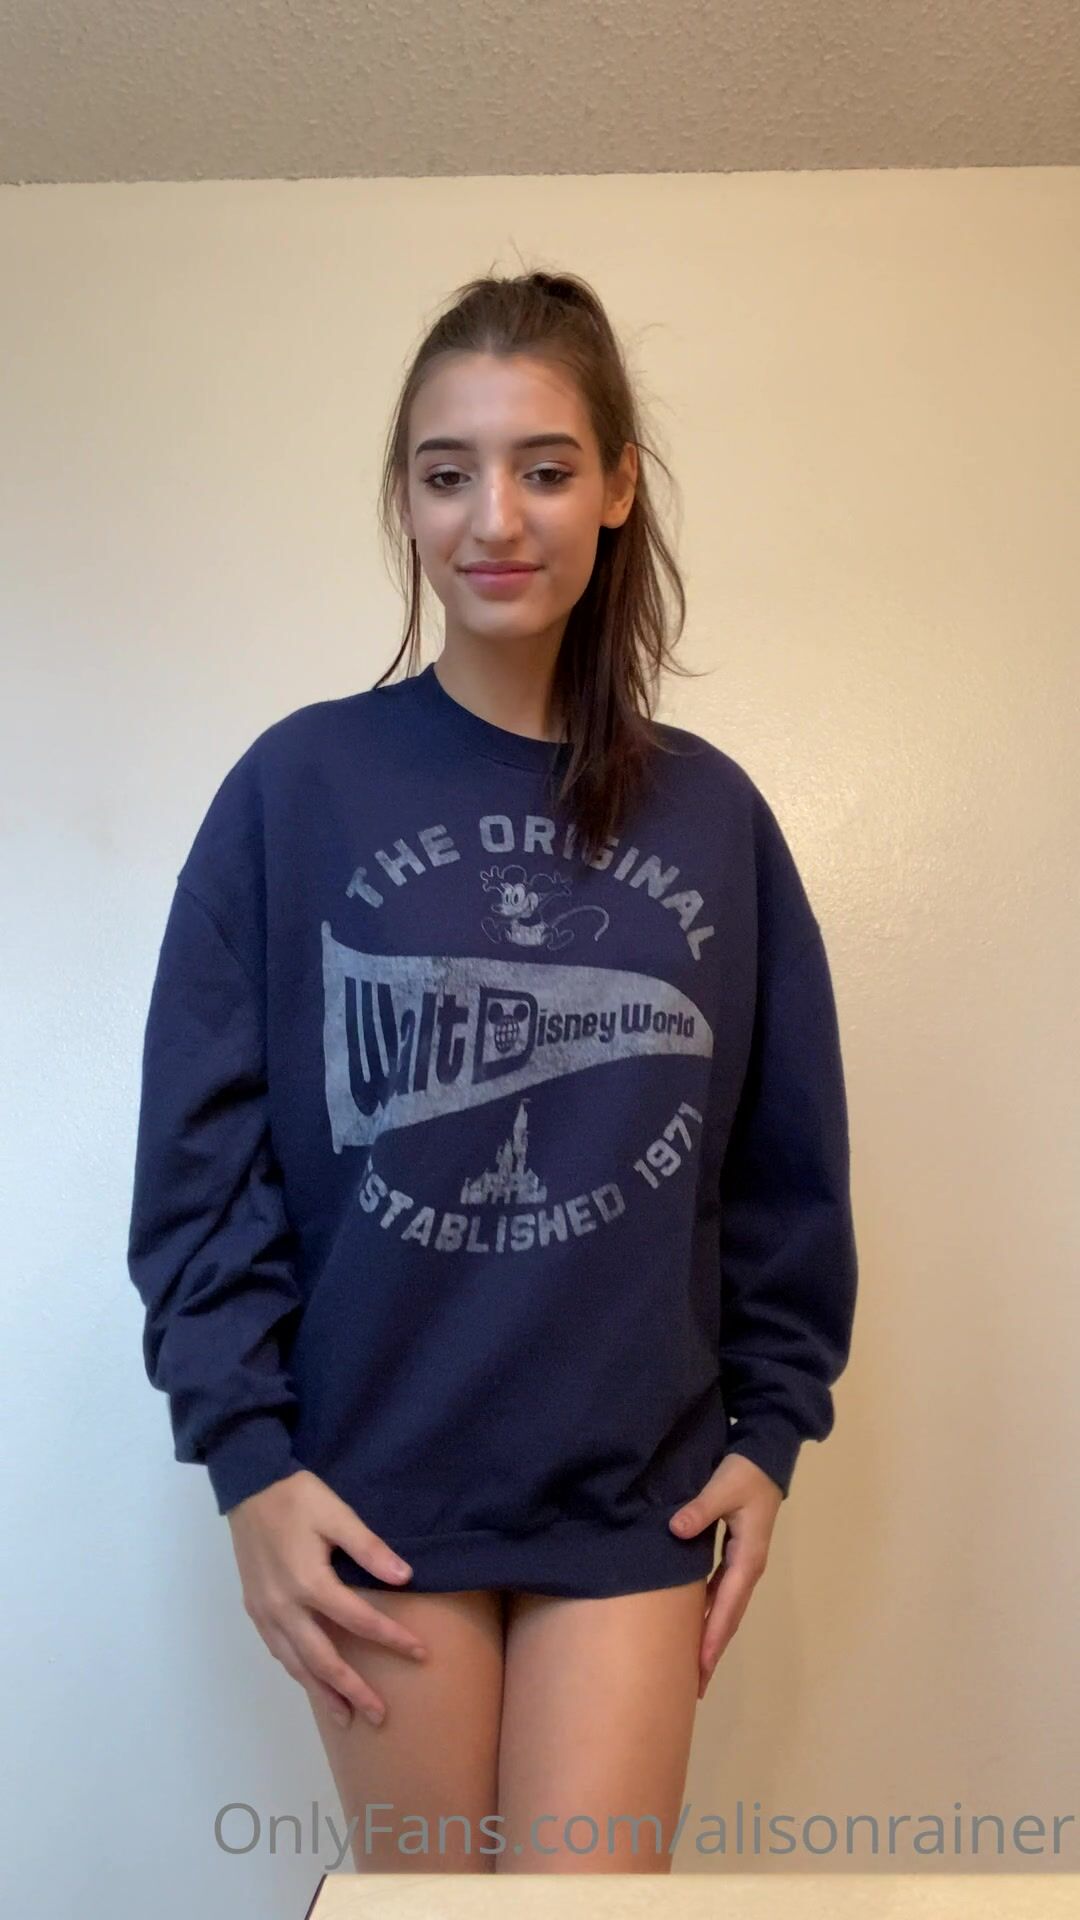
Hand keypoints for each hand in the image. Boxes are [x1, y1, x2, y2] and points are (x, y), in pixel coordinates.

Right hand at [226, 1469, 428, 1728]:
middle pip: (323, 1659)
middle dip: (353, 1690)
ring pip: (296, 1664)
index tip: (420, 1653)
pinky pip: (278, 1651)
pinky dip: (297, 1671)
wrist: (248, 1487)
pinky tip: (311, 1681)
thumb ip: (369, 1549)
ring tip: (345, 1718)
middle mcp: (284, 1607)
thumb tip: (405, 1578)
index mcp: (309, 1582)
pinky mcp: (254, 1609)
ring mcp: (265, 1612)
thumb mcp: (337, 1514)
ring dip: (322, 1693)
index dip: (392, 1639)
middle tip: (379, 1716)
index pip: (359, 1621)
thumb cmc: (297, 1498)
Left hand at [668, 1452, 783, 1698]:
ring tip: (694, 1669)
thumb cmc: (746, 1472)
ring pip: (725, 1609)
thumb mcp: (723, 1486)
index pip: (727, 1606)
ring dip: (711, 1638)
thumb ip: (700, 1508)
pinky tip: (695, 1627)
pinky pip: (721, 1595)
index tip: (700, 1667)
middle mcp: (747, 1568)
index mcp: (747, 1558)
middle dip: (712, 1652)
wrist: (766, 1456)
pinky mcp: (736, 1556)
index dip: (712, 1637)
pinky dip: (710, 1616)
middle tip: (695, 1687)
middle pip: (729, 1618)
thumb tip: (675, 1529)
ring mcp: (743, 1564)